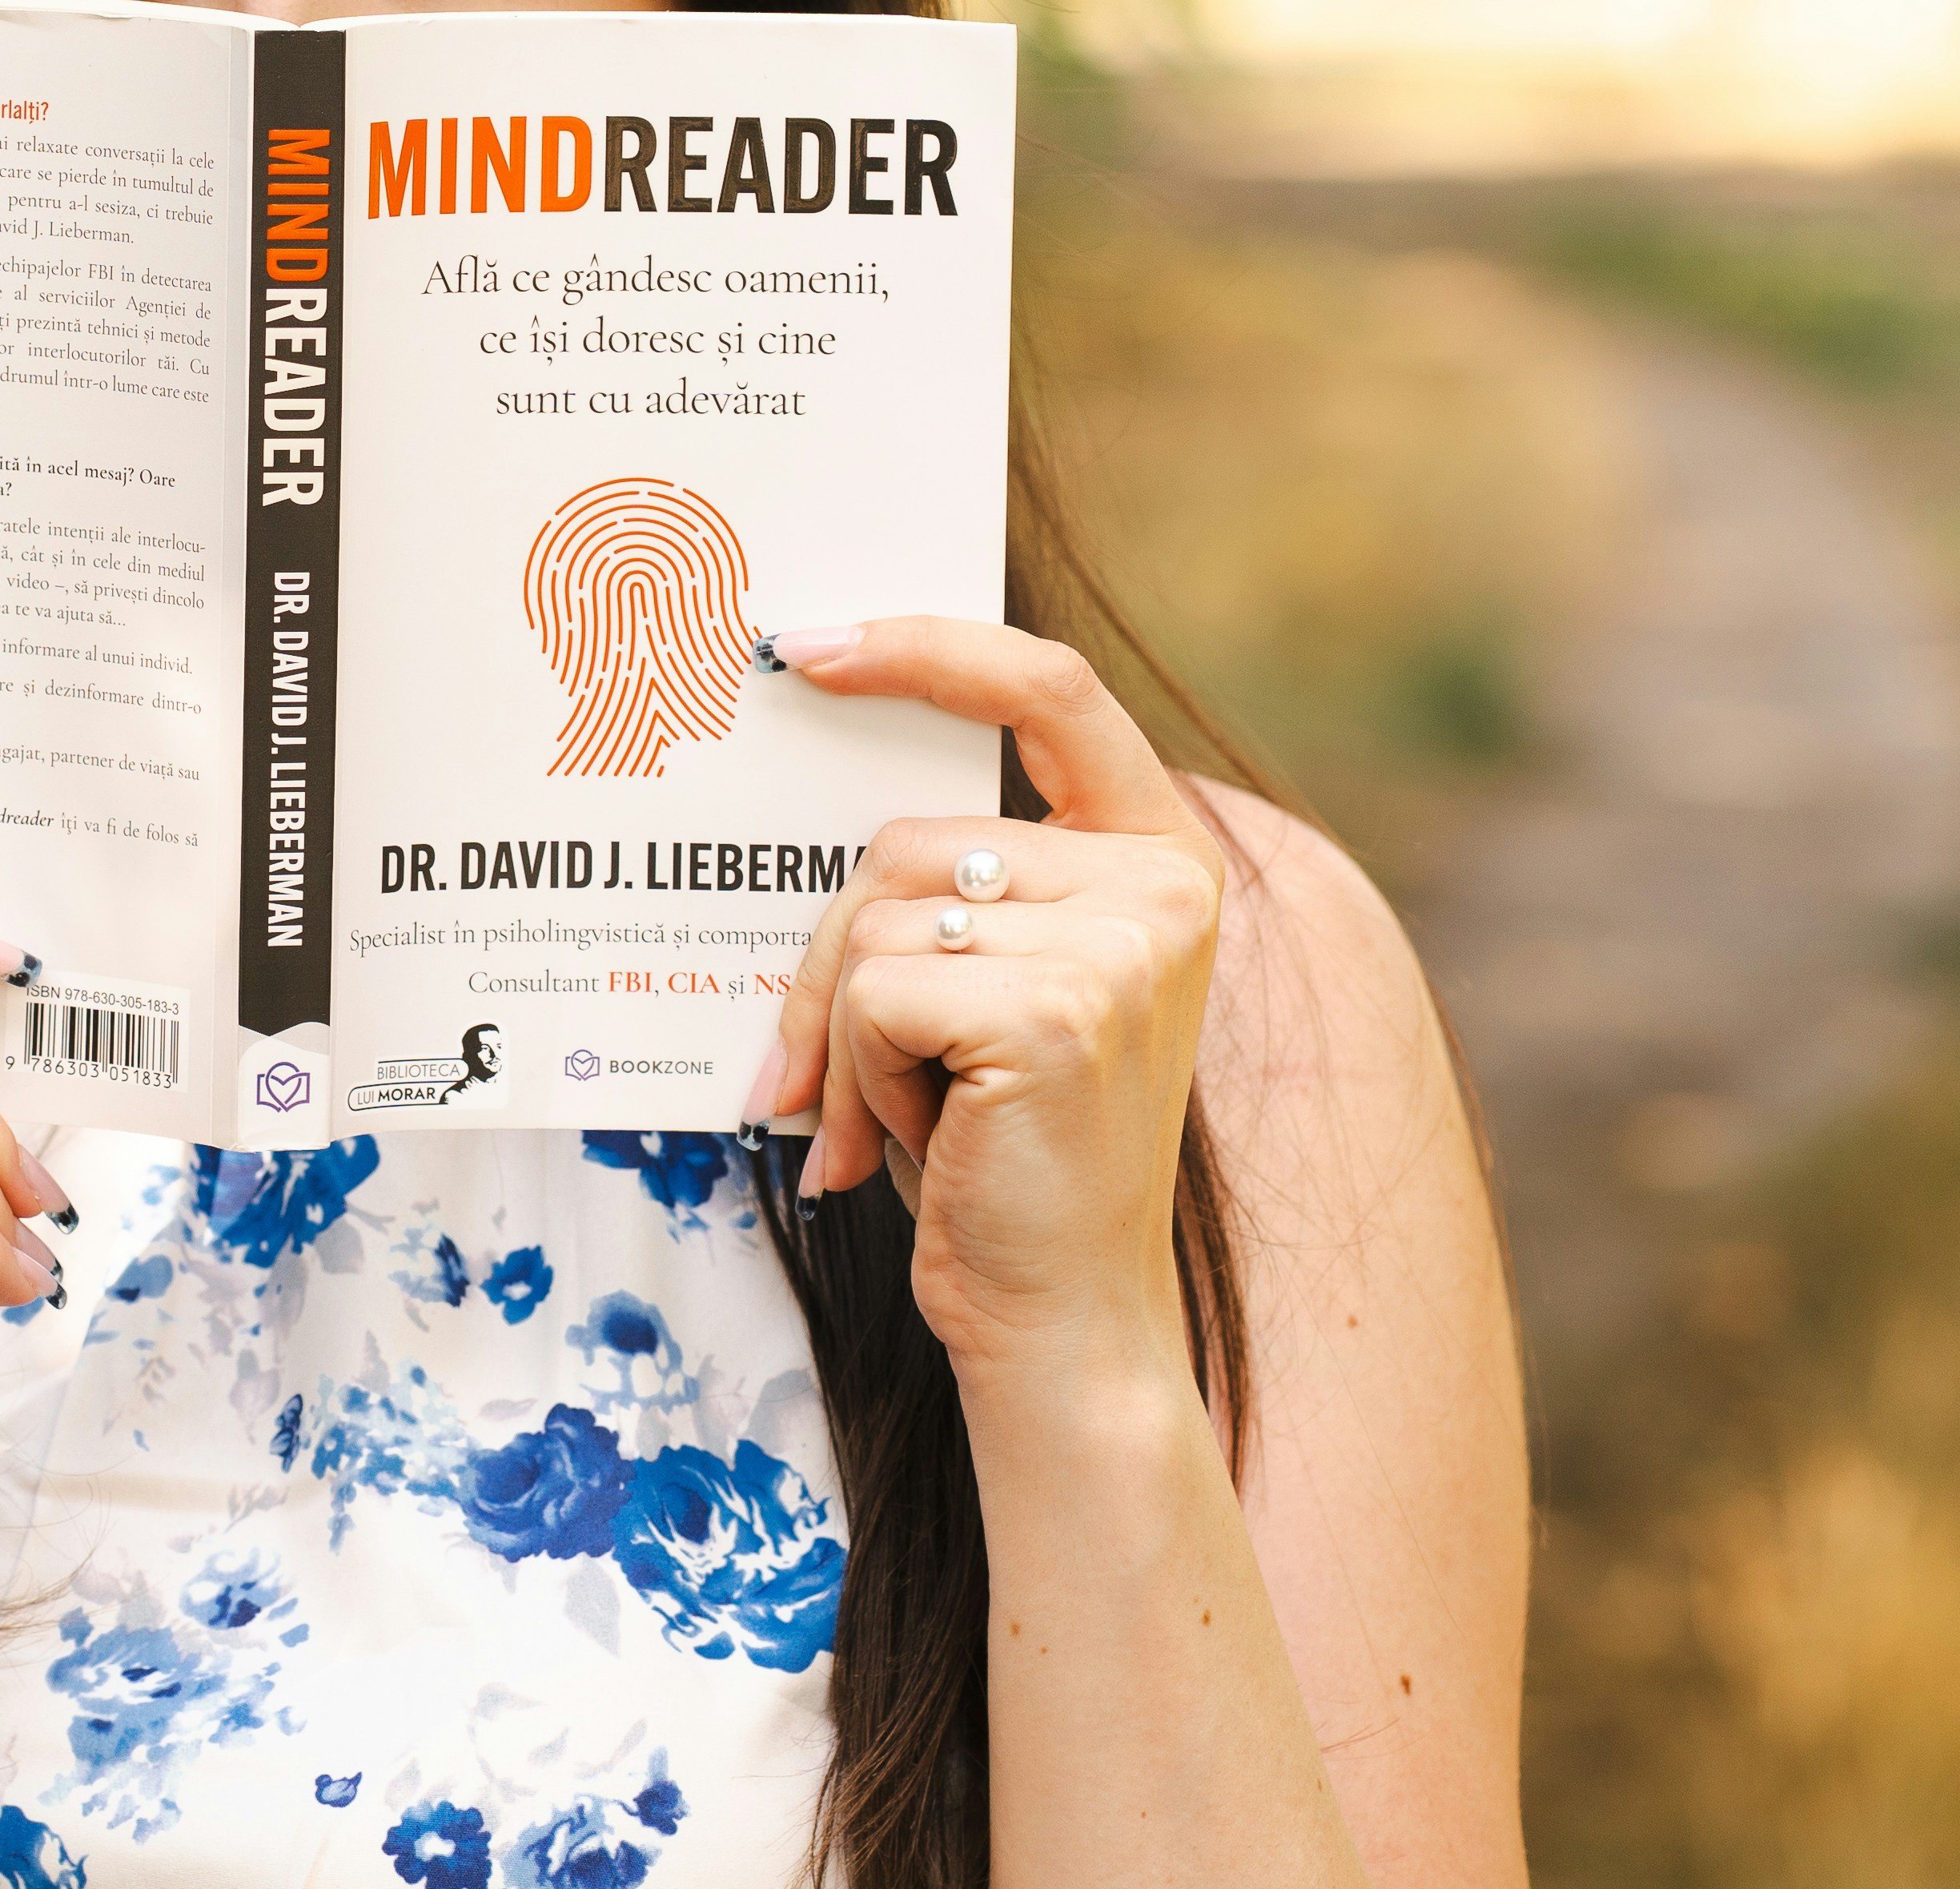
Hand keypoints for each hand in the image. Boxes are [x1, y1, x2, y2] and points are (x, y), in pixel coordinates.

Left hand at [742, 620, 1227, 1379]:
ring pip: (874, 919)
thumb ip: (952, 883)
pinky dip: (857, 1074)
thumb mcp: (990, 985)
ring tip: (902, 1119)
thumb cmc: (999, 1152)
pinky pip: (874, 991)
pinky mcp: (1056, 1011)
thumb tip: (800, 761)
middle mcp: (1160, 886)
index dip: (925, 647)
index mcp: (1156, 854)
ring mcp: (1120, 946)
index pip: (1048, 688)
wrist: (1057, 1316)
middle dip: (830, 961)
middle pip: (904, 842)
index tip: (805, 644)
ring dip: (843, 1033)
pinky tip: (913, 1142)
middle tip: (824, 1073)